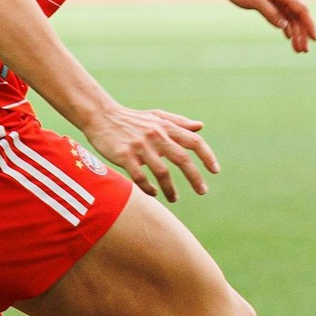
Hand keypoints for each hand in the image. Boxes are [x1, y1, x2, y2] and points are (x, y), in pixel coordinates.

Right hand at [81, 104, 218, 202]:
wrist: (101, 116)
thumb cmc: (132, 119)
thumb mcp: (156, 116)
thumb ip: (179, 122)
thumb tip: (200, 126)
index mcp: (166, 126)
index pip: (194, 142)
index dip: (207, 156)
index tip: (215, 171)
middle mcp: (156, 135)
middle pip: (182, 159)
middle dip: (195, 178)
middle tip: (202, 191)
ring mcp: (140, 146)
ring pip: (162, 172)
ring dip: (170, 189)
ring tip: (174, 199)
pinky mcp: (124, 156)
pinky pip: (141, 177)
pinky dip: (149, 188)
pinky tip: (153, 193)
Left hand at [212, 0, 315, 51]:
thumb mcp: (253, 0)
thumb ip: (270, 13)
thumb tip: (284, 26)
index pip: (301, 9)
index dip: (309, 24)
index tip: (314, 39)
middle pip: (297, 16)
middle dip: (302, 33)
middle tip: (303, 51)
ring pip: (289, 17)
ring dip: (294, 32)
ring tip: (297, 49)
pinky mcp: (266, 0)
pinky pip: (281, 15)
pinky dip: (285, 26)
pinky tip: (287, 36)